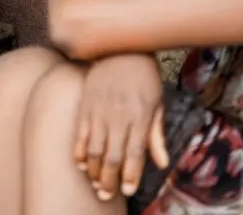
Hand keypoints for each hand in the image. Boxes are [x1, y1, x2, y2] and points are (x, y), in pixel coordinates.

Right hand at [74, 54, 168, 201]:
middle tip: (106, 195)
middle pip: (113, 156)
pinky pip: (80, 133)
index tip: (127, 190)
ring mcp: (99, 109)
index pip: (135, 152)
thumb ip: (156, 134)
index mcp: (140, 115)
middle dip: (110, 180)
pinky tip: (82, 164)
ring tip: (96, 185)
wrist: (121, 47)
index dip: (130, 175)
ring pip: (95, 148)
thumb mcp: (156, 103)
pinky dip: (80, 151)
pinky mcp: (85, 104)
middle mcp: (119, 115)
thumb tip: (163, 163)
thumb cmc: (144, 76)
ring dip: (94, 171)